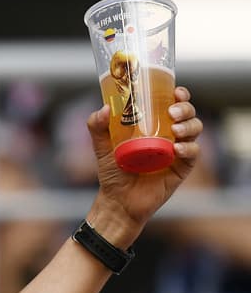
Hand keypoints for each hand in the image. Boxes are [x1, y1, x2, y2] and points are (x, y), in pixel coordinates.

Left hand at [90, 86, 201, 230]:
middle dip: (186, 108)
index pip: (172, 104)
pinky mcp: (181, 169)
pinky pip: (193, 155)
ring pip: (195, 130)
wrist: (118, 201)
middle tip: (173, 112)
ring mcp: (177, 152)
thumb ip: (97, 128)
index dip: (179, 95)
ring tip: (175, 130)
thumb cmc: (112, 173)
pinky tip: (178, 149)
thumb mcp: (102, 148)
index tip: (176, 91)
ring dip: (189, 126)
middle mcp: (169, 136)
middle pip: (188, 114)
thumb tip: (104, 108)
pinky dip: (189, 149)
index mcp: (154, 126)